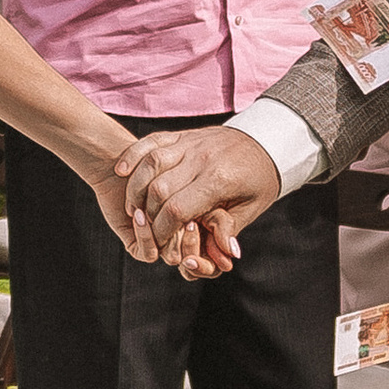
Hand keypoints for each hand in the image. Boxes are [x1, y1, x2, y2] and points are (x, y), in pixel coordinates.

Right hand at [121, 126, 280, 268]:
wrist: (267, 138)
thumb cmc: (258, 179)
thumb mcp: (252, 207)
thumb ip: (230, 229)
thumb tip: (224, 254)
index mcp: (219, 180)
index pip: (178, 209)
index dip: (162, 230)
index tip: (159, 242)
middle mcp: (201, 159)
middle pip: (159, 189)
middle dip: (147, 214)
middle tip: (144, 228)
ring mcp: (190, 143)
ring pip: (150, 163)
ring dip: (135, 187)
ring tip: (133, 207)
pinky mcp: (181, 134)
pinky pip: (151, 142)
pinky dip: (132, 155)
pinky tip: (122, 171)